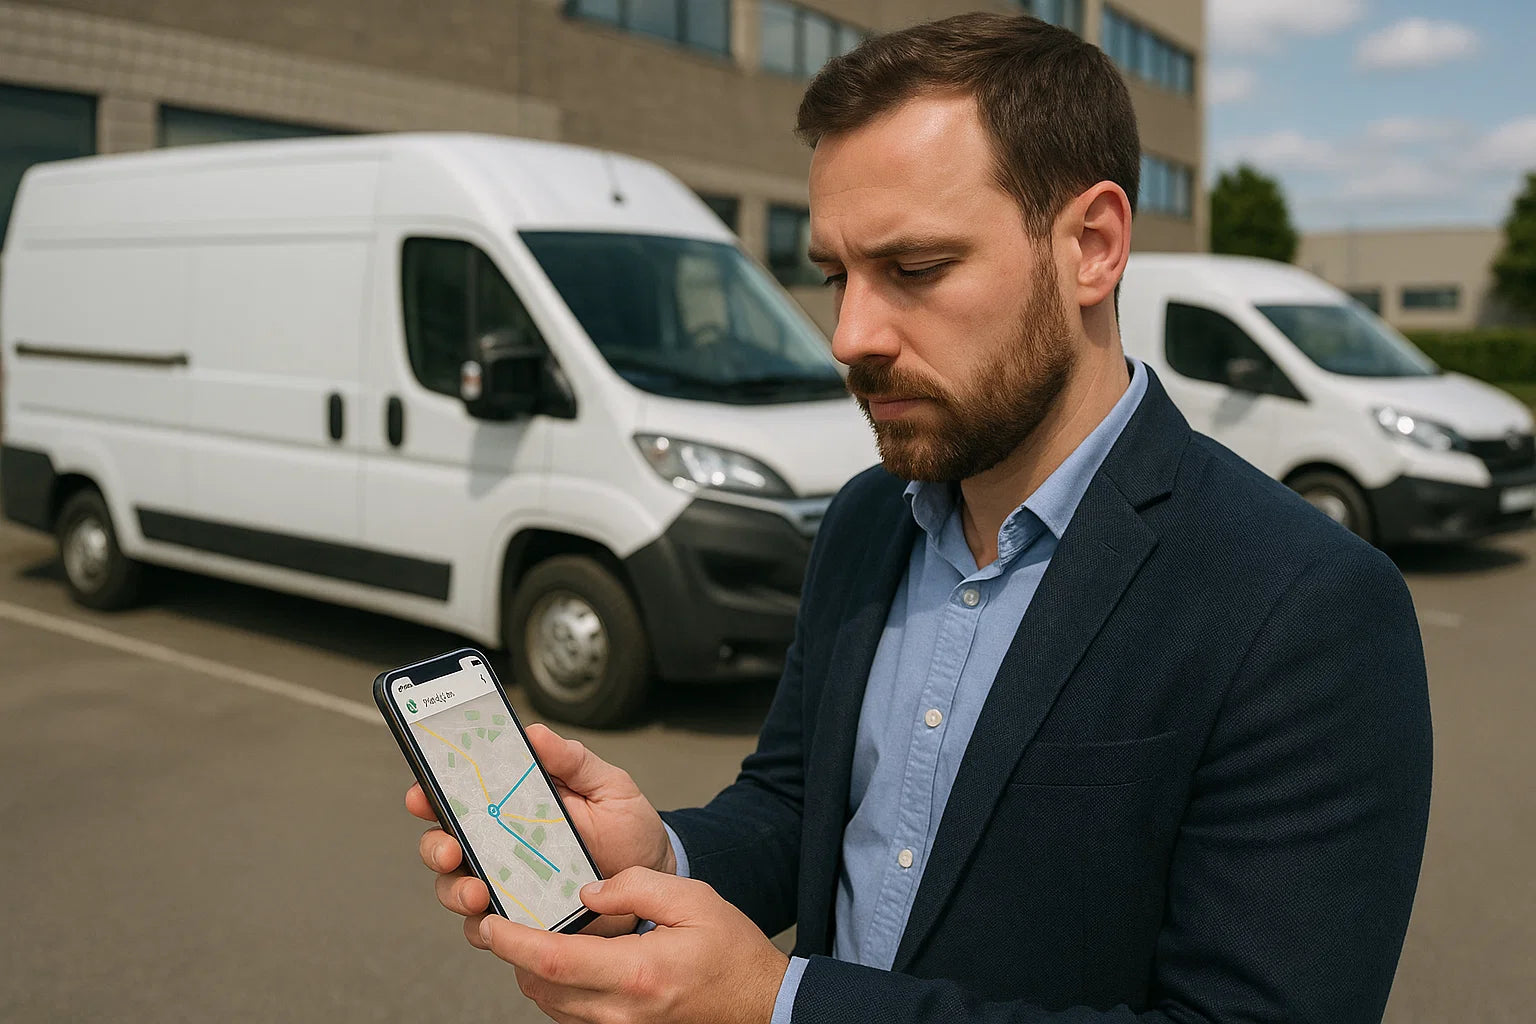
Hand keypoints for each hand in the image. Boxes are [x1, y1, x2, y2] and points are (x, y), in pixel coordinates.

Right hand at [408, 723, 674, 942]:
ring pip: (455, 888)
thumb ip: (573, 761)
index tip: (422, 792)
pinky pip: (486, 929)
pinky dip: (484, 927)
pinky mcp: (520, 920)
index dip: (430, 791)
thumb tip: (535, 733)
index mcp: (512, 803)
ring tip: (478, 891)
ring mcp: (506, 883)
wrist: (656, 877)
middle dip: (434, 846)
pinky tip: (498, 922)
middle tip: (450, 850)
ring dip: (456, 889)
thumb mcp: (608, 785)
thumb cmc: (628, 827)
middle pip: (442, 843)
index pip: (458, 794)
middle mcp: (498, 843)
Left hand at [482, 866, 788, 1023]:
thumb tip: (587, 891)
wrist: (761, 1003)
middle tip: (506, 917)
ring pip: (550, 1006)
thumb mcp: (692, 900)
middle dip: (516, 954)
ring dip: (534, 972)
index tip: (491, 921)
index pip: (554, 960)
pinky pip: (571, 1017)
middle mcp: (622, 1011)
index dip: (513, 941)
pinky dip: (556, 990)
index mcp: (637, 973)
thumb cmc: (731, 951)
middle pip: (541, 987)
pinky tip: (565, 962)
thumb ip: (636, 887)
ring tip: (533, 935)